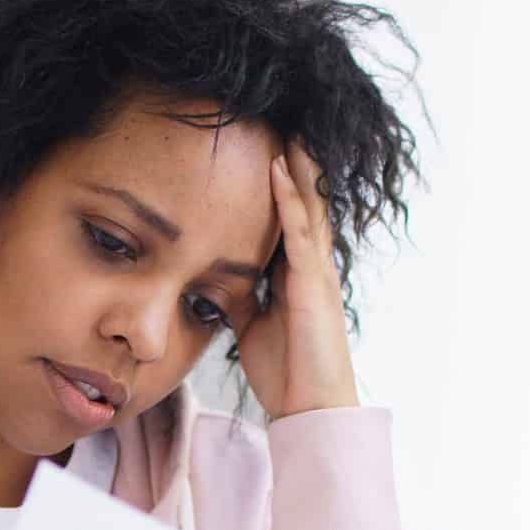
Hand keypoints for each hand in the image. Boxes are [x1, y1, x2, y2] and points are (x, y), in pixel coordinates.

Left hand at [234, 140, 358, 418]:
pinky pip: (301, 232)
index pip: (288, 218)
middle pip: (304, 202)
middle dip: (295, 164)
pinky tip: (279, 171)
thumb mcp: (251, 324)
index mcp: (295, 274)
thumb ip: (240, 297)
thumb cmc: (285, 369)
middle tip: (282, 122)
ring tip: (286, 129)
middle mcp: (310, 266)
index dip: (279, 184)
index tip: (263, 149)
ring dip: (297, 167)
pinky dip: (290, 200)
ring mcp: (315, 272)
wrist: (308, 407)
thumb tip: (214, 280)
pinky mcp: (313, 284)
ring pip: (308, 207)